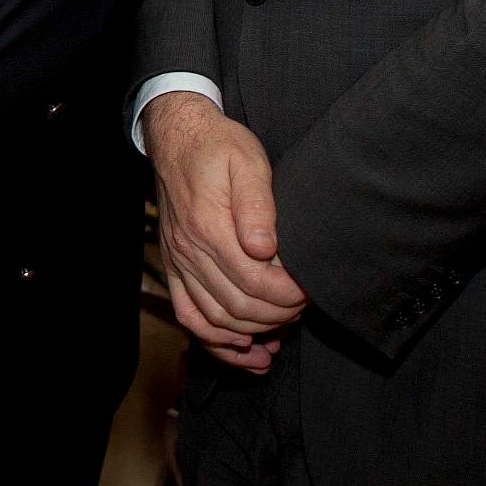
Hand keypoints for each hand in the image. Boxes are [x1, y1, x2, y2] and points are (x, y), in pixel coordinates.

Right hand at [145, 90, 308, 371]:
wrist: (178, 137)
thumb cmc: (218, 147)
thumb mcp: (248, 161)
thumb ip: (258, 205)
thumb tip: (266, 247)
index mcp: (209, 227)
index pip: (254, 281)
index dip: (287, 295)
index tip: (310, 291)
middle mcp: (189, 251)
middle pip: (237, 306)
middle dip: (276, 316)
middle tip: (304, 308)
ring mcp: (179, 262)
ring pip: (214, 319)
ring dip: (250, 334)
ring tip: (281, 334)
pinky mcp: (175, 267)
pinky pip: (189, 315)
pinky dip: (214, 340)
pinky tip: (242, 347)